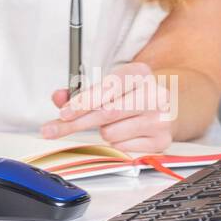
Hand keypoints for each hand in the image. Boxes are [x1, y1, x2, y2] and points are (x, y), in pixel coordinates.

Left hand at [41, 61, 174, 154]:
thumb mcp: (110, 84)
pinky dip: (115, 142)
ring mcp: (161, 119)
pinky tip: (125, 131)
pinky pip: (121, 147)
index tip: (64, 113)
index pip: (108, 87)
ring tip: (113, 122)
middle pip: (107, 113)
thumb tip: (58, 97)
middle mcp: (155, 94)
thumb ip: (81, 91)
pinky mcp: (162, 141)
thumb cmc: (131, 94)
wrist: (167, 106)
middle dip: (78, 122)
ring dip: (102, 131)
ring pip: (111, 133)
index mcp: (140, 72)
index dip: (83, 101)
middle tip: (54, 129)